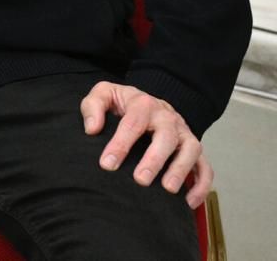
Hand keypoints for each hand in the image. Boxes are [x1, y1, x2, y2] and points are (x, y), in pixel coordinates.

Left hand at [80, 81, 212, 206]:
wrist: (148, 102)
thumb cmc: (122, 103)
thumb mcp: (104, 94)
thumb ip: (92, 106)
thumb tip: (92, 129)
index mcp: (143, 104)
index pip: (133, 123)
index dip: (120, 144)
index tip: (107, 165)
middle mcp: (167, 117)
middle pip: (166, 136)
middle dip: (154, 159)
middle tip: (140, 180)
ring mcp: (184, 133)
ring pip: (191, 149)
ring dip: (181, 170)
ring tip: (168, 190)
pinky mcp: (193, 148)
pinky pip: (205, 167)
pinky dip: (202, 185)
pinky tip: (189, 202)